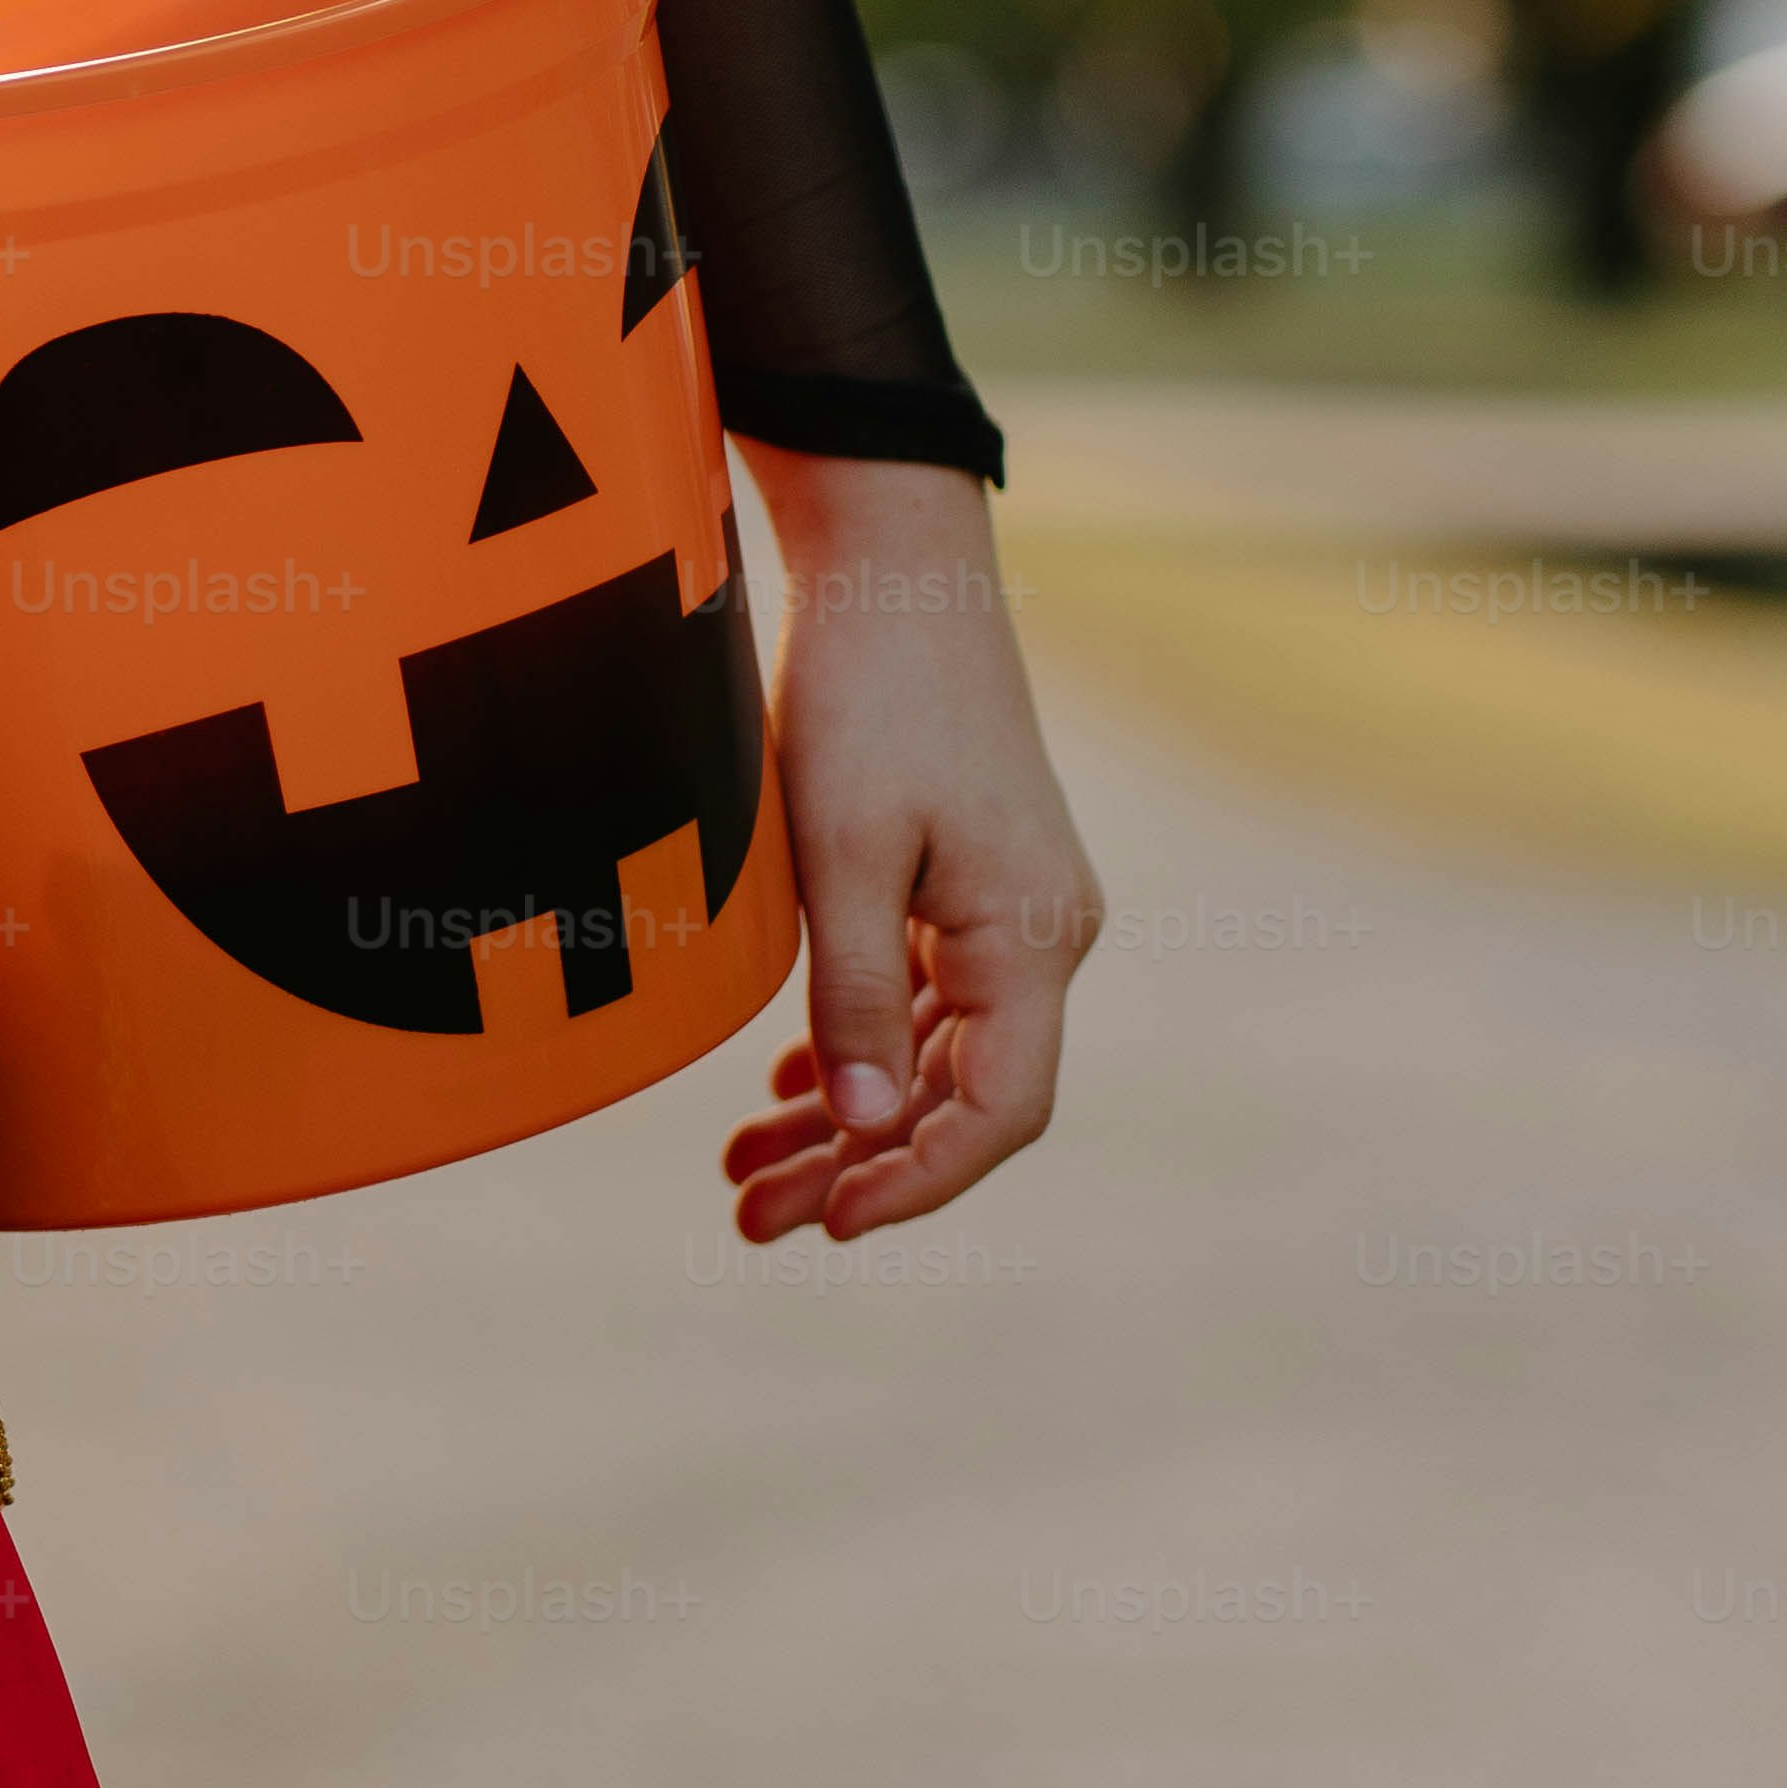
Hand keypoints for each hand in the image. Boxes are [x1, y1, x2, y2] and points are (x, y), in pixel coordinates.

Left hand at [720, 451, 1097, 1241]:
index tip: (829, 1225)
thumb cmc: (865, 695)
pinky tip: (785, 1093)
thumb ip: (856, 997)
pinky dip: (857, 1051)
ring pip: (934, 1053)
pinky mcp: (968, 879)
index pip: (998, 1110)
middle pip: (960, 1095)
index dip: (915, 1180)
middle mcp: (1042, 933)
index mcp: (1033, 937)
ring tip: (744, 1178)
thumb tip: (865, 1134)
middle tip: (750, 1221)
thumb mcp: (841, 856)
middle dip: (858, 1166)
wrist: (893, 563)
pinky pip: (923, 998)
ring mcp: (1009, 908)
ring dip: (847, 1118)